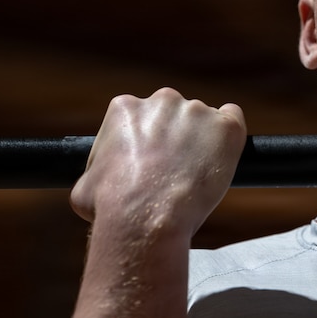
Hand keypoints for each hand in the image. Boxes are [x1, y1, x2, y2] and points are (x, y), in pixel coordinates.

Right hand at [70, 88, 246, 238]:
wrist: (144, 217)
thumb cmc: (109, 205)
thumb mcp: (84, 185)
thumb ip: (96, 171)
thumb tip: (96, 181)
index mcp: (125, 107)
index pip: (141, 116)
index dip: (146, 143)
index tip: (151, 164)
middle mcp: (162, 100)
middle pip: (173, 115)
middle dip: (174, 139)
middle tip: (174, 172)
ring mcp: (197, 111)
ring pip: (203, 122)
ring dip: (201, 143)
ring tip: (195, 178)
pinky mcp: (227, 127)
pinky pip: (232, 119)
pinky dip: (228, 137)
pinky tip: (222, 155)